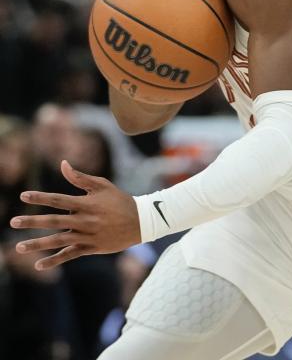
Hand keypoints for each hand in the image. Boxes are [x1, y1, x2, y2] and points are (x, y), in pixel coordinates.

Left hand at [10, 160, 140, 269]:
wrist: (142, 222)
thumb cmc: (120, 201)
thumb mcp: (103, 186)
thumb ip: (80, 177)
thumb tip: (62, 164)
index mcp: (87, 203)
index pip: (59, 200)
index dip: (41, 197)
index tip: (23, 196)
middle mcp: (86, 220)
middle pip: (55, 221)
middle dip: (33, 221)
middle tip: (13, 222)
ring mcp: (88, 235)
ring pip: (59, 240)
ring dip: (38, 244)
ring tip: (18, 247)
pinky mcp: (92, 247)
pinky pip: (70, 255)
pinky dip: (55, 260)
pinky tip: (39, 265)